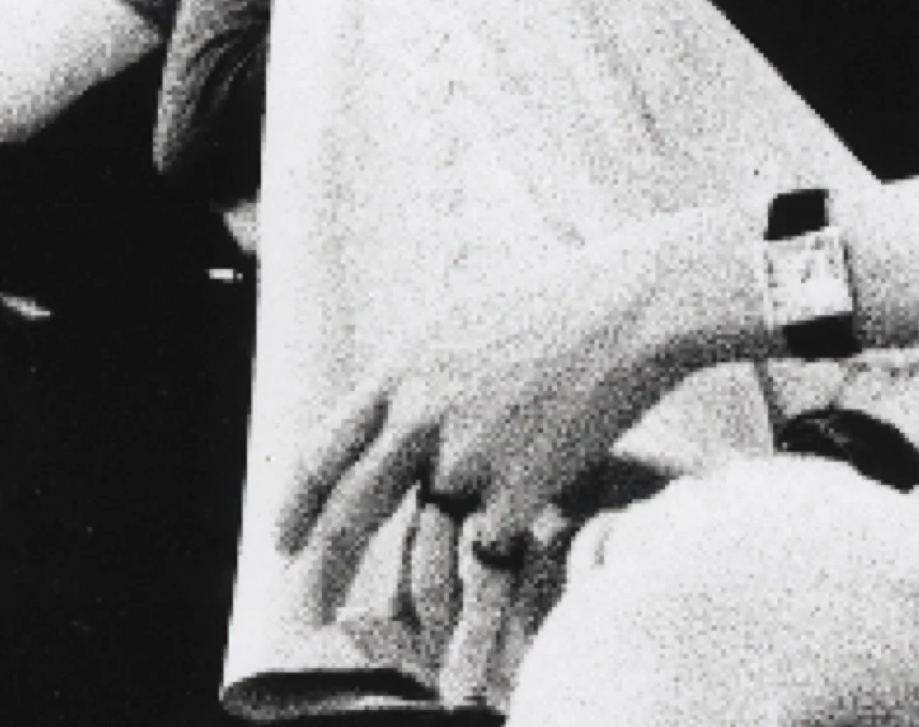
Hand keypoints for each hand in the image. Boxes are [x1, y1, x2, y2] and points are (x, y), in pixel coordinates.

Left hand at [273, 205, 764, 631]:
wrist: (635, 306)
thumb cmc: (567, 303)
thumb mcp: (467, 317)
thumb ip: (423, 370)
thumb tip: (395, 411)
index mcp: (402, 364)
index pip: (325, 450)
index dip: (298, 504)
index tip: (282, 542)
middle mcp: (420, 409)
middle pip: (354, 506)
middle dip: (324, 566)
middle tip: (306, 607)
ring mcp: (466, 450)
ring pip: (428, 536)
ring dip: (420, 586)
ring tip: (421, 617)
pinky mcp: (516, 484)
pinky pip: (490, 543)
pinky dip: (498, 555)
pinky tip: (518, 549)